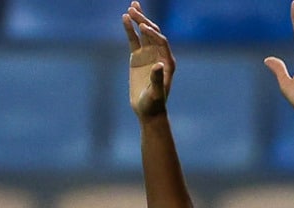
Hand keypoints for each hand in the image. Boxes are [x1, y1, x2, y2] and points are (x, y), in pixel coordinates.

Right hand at [123, 1, 174, 118]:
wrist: (148, 111)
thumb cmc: (154, 104)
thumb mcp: (156, 93)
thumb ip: (157, 79)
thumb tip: (158, 65)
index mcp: (168, 62)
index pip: (161, 41)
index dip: (152, 33)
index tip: (142, 26)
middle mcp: (159, 55)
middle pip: (152, 33)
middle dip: (143, 20)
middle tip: (133, 8)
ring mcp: (148, 55)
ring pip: (143, 33)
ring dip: (138, 20)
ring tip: (131, 7)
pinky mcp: (138, 58)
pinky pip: (134, 40)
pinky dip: (129, 30)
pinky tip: (124, 19)